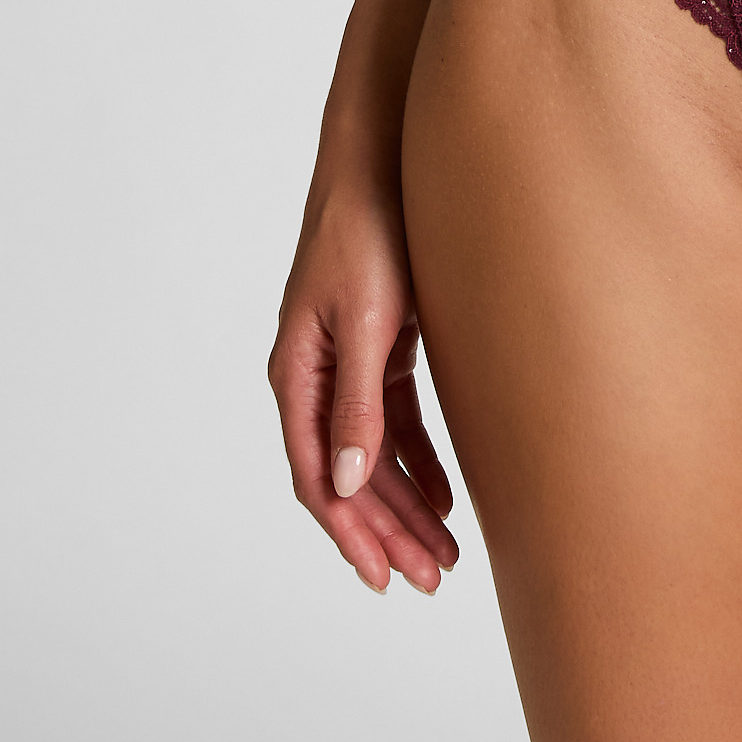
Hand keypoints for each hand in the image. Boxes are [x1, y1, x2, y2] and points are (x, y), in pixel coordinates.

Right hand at [270, 171, 460, 593]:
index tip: (385, 577)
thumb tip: (350, 483)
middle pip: (348, 478)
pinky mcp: (378, 346)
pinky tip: (442, 494)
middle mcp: (313, 376)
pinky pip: (393, 422)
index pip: (320, 478)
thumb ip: (358, 402)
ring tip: (444, 554)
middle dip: (386, 534)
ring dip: (404, 506)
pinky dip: (415, 461)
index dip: (352, 533)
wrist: (382, 162)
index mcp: (298, 375)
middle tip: (430, 579)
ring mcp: (344, 363)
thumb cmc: (369, 232)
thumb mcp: (369, 321)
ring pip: (372, 456)